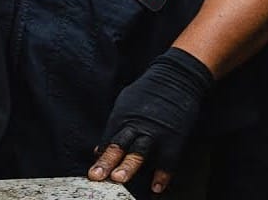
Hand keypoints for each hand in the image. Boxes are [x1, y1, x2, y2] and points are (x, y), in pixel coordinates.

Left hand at [88, 48, 212, 193]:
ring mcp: (155, 132)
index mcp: (122, 116)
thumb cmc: (148, 91)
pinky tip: (156, 188)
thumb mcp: (125, 103)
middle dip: (107, 161)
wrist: (175, 78)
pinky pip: (167, 160)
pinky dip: (162, 175)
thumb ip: (113, 126)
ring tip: (119, 180)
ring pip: (139, 152)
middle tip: (97, 176)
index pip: (108, 140)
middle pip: (119, 145)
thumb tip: (98, 149)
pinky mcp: (173, 138)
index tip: (92, 172)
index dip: (100, 157)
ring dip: (128, 166)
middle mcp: (136, 125)